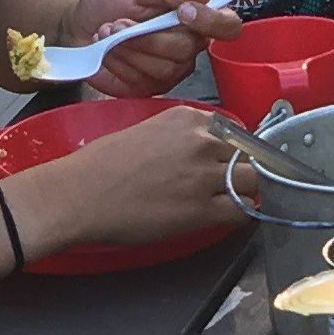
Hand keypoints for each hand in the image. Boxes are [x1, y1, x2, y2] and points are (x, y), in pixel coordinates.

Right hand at [22, 99, 239, 244]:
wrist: (79, 194)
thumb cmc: (101, 165)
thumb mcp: (145, 131)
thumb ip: (179, 137)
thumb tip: (198, 153)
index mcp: (188, 118)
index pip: (234, 130)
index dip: (235, 149)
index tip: (229, 161)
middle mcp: (202, 141)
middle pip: (250, 153)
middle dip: (247, 168)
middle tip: (234, 183)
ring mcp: (205, 175)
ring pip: (254, 180)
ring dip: (249, 190)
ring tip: (234, 200)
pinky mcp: (202, 209)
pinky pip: (244, 210)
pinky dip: (245, 214)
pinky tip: (233, 216)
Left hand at [67, 0, 233, 97]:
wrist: (78, 25)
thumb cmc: (110, 1)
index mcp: (193, 17)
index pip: (226, 26)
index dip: (212, 21)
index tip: (184, 11)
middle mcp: (188, 46)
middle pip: (186, 49)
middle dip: (148, 35)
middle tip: (119, 22)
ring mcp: (170, 71)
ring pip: (163, 67)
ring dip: (130, 48)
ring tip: (108, 32)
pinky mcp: (149, 88)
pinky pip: (143, 80)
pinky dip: (120, 63)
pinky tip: (107, 50)